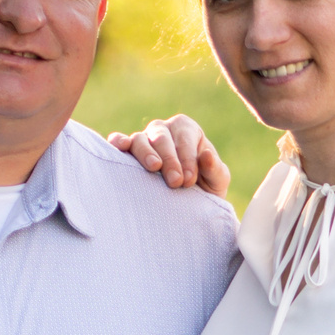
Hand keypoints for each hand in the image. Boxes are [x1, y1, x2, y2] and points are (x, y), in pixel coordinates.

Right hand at [109, 114, 229, 196]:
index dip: (187, 159)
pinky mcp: (127, 152)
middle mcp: (163, 130)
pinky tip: (121, 147)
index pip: (185, 139)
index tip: (188, 180)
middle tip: (175, 182)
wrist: (184, 204)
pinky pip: (119, 142)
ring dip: (146, 153)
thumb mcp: (216, 181)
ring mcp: (143, 139)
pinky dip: (118, 142)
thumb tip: (206, 155)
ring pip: (140, 139)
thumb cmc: (204, 187)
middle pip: (162, 138)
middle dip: (170, 160)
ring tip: (154, 167)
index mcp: (186, 129)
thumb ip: (214, 168)